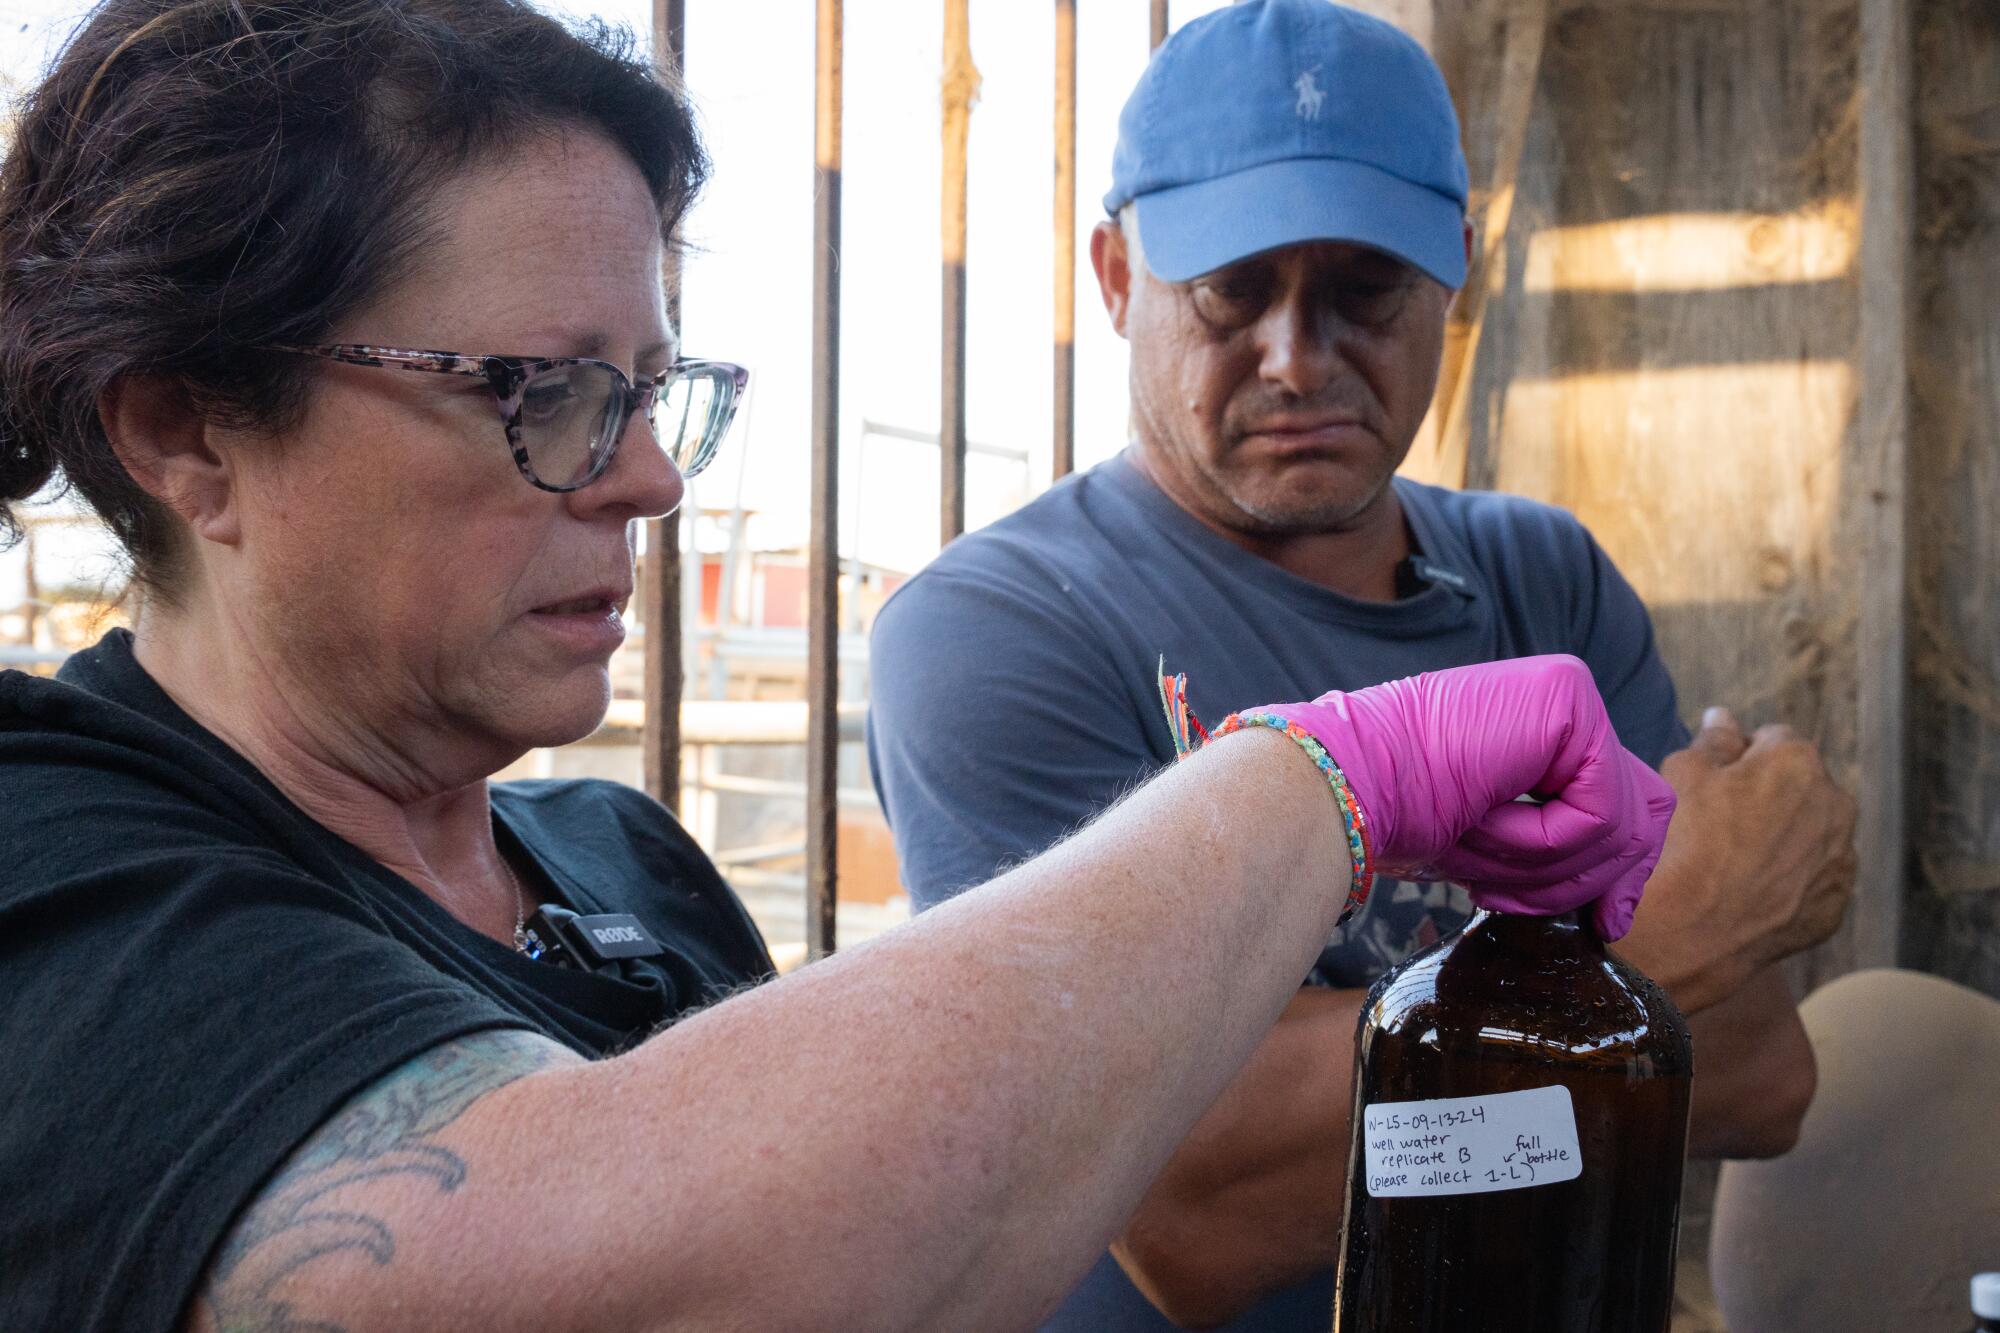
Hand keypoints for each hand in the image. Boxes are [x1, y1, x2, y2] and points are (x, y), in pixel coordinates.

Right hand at [1240, 655, 1675, 938]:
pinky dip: (1543, 842)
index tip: (1608, 924)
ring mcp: (1572, 696)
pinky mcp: (1569, 703)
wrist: (1350, 784)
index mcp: (1547, 731)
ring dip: (1548, 868)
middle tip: (1567, 914)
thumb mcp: (1498, 842)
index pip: (1628, 803)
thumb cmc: (1403, 816)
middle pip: (1643, 812)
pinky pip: (1597, 811)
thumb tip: (1621, 907)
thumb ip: (1561, 851)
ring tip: (1479, 855)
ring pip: (1618, 824)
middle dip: (1605, 878)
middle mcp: (1568, 705)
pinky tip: (1485, 824)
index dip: (1627, 871)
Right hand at [1617, 707, 1855, 1005]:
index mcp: (1798, 762)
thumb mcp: (1681, 773)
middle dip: (1772, 796)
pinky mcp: (1835, 905)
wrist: (1689, 929)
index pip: (1773, 740)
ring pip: (1813, 835)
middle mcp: (1835, 805)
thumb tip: (1724, 716)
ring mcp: (1840, 860)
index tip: (1714, 782)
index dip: (1740, 757)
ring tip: (1737, 862)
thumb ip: (1713, 739)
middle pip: (1802, 787)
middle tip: (1723, 823)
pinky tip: (1751, 893)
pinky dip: (1791, 883)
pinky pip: (1814, 881)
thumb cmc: (1681, 841)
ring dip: (1786, 839)